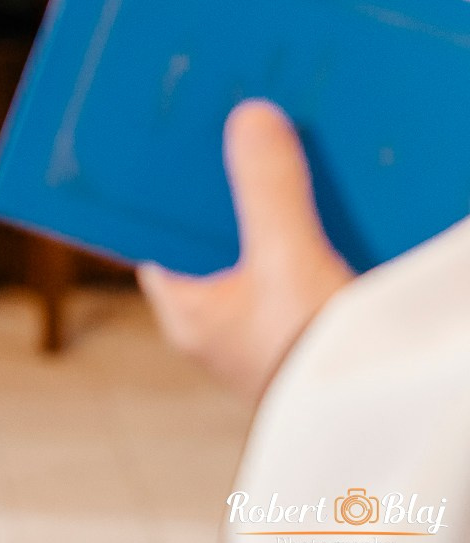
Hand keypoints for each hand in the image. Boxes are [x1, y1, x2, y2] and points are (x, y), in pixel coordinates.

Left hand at [137, 100, 353, 401]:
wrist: (386, 426)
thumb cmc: (314, 364)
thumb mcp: (285, 262)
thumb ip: (265, 189)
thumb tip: (248, 116)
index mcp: (187, 312)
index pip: (156, 236)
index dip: (161, 190)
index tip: (170, 138)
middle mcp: (221, 324)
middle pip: (217, 234)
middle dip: (233, 187)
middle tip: (243, 125)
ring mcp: (269, 328)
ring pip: (265, 248)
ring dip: (280, 207)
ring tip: (291, 144)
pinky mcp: (314, 327)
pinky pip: (308, 265)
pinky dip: (319, 234)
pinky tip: (338, 197)